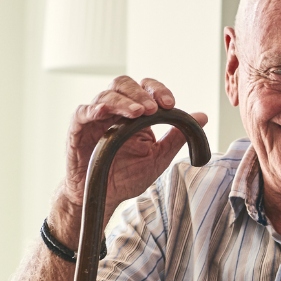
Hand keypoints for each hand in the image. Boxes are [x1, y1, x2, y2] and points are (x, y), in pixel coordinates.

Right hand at [54, 76, 209, 240]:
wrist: (103, 197)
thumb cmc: (126, 176)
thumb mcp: (157, 157)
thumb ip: (177, 136)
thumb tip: (202, 117)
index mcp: (133, 113)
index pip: (145, 89)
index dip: (158, 90)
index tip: (171, 103)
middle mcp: (114, 110)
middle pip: (124, 84)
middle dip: (141, 92)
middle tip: (154, 107)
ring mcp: (95, 118)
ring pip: (106, 95)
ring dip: (124, 101)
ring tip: (139, 113)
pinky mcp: (78, 129)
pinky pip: (82, 112)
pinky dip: (94, 109)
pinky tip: (105, 113)